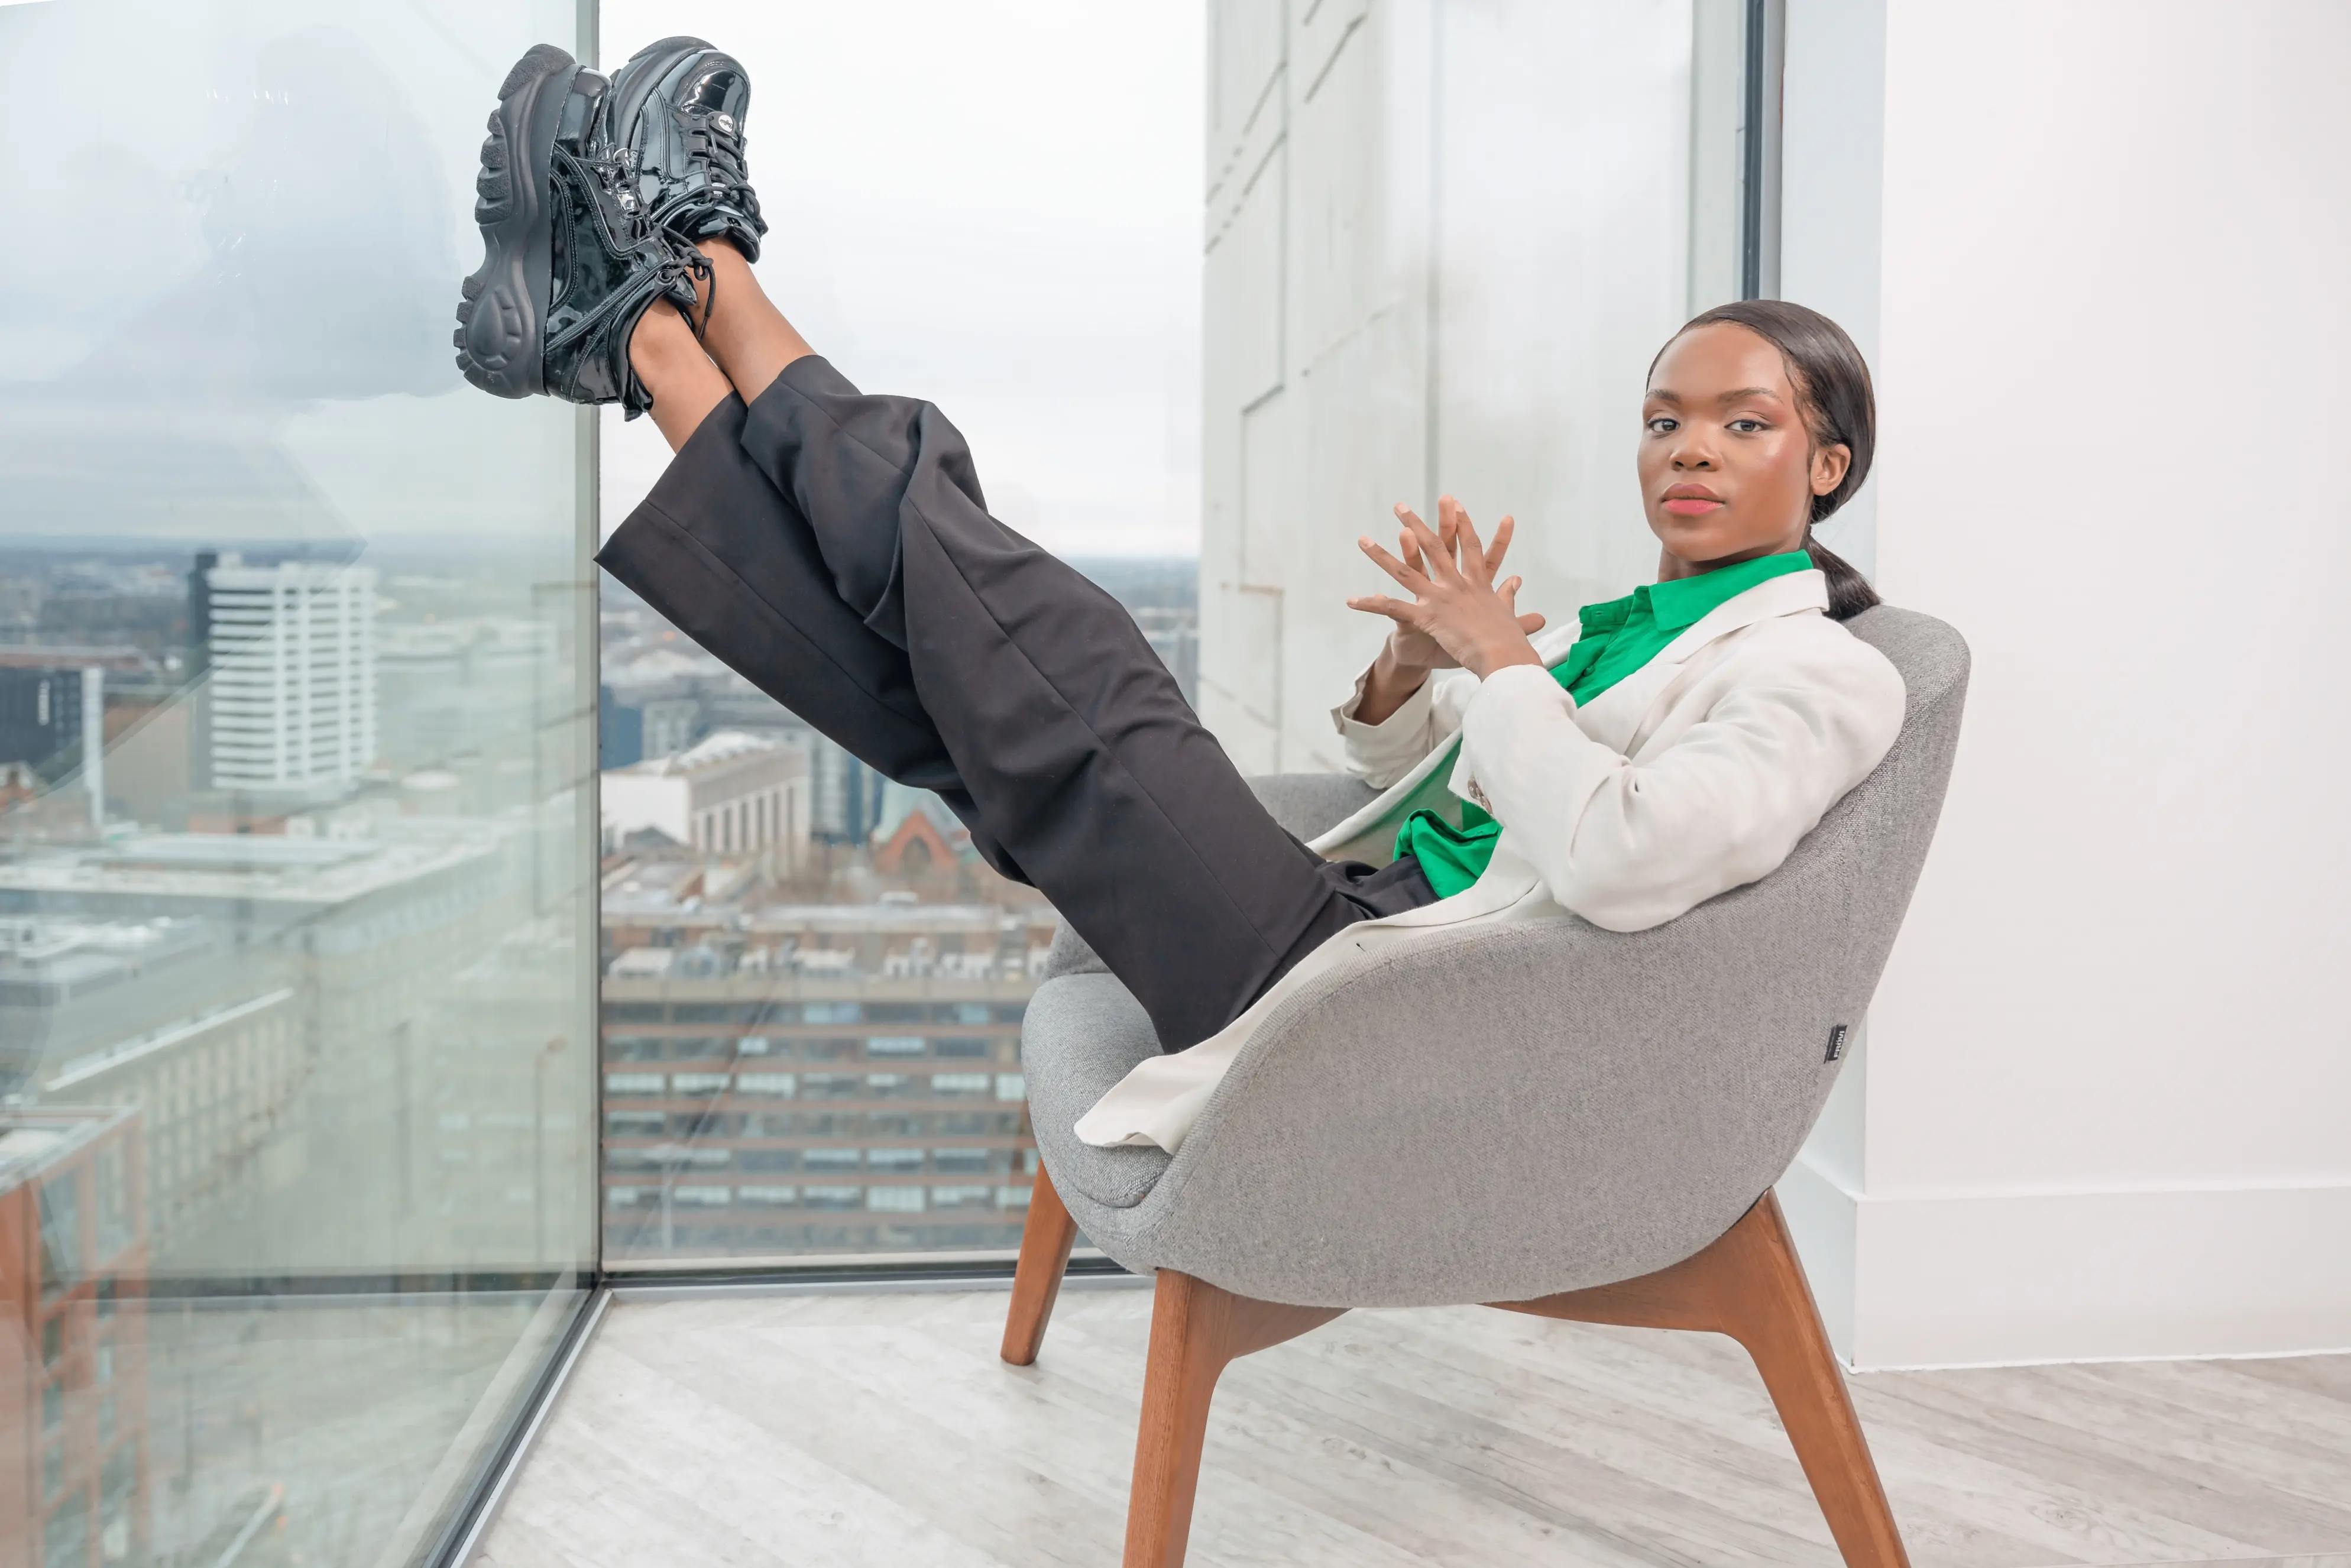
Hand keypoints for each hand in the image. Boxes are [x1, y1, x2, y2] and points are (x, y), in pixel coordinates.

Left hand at [1349, 496, 1546, 679]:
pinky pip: (1393, 609)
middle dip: (1415, 523)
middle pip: (1433, 547)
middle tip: (1399, 506)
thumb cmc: (1509, 640)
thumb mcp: (1509, 613)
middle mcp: (1456, 584)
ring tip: (1362, 540)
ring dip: (1381, 555)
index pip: (1469, 546)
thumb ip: (1508, 595)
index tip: (1455, 503)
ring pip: (1405, 571)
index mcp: (1477, 583)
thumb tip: (1516, 580)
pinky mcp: (1427, 617)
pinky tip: (1351, 601)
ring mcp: (1439, 598)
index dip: (1462, 524)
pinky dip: (1371, 605)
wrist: (1503, 656)